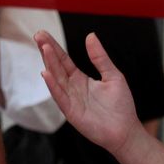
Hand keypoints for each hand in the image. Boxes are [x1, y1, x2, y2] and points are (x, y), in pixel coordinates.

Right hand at [36, 30, 141, 154]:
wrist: (126, 130)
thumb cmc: (121, 105)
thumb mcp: (112, 75)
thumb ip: (100, 57)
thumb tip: (90, 36)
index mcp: (81, 80)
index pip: (64, 60)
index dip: (54, 47)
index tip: (43, 33)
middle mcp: (72, 89)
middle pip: (57, 66)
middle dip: (47, 51)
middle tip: (38, 35)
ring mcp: (70, 100)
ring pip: (57, 79)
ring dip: (49, 64)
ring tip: (44, 48)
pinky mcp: (72, 112)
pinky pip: (60, 97)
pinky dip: (53, 85)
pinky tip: (46, 73)